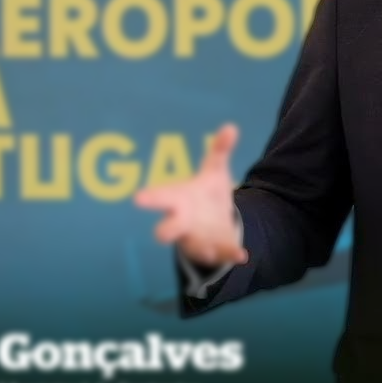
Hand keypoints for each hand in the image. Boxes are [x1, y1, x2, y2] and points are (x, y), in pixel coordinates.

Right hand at [134, 123, 249, 267]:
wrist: (216, 223)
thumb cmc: (206, 194)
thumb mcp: (214, 171)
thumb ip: (219, 151)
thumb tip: (231, 127)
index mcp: (179, 200)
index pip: (160, 197)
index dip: (150, 197)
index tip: (139, 197)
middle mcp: (183, 222)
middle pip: (166, 229)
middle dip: (165, 230)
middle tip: (161, 233)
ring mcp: (197, 239)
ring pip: (194, 247)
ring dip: (201, 248)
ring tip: (209, 251)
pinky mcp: (216, 249)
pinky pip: (222, 254)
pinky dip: (231, 254)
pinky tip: (242, 255)